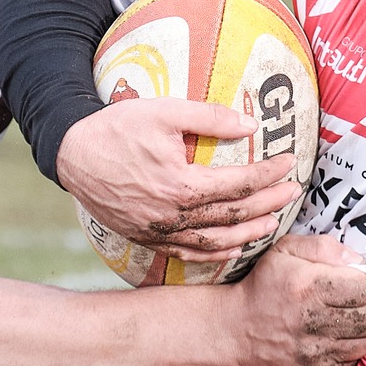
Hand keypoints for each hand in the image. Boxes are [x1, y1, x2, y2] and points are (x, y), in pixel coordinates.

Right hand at [57, 98, 302, 261]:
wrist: (73, 155)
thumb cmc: (117, 128)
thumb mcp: (164, 111)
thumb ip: (210, 117)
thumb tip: (251, 126)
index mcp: (181, 185)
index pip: (238, 184)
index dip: (268, 174)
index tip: (289, 163)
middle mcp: (172, 215)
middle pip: (233, 216)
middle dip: (268, 203)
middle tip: (292, 192)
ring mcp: (159, 232)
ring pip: (214, 242)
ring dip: (248, 234)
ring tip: (271, 224)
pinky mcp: (146, 239)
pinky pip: (187, 254)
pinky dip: (214, 254)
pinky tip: (231, 248)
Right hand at [230, 234, 365, 365]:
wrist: (234, 329)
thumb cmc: (263, 286)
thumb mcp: (284, 251)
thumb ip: (323, 247)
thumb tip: (358, 261)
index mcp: (308, 286)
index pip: (365, 287)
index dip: (362, 282)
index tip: (349, 282)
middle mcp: (314, 320)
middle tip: (352, 302)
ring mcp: (315, 349)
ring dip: (364, 329)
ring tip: (347, 319)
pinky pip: (353, 361)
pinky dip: (351, 349)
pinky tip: (337, 337)